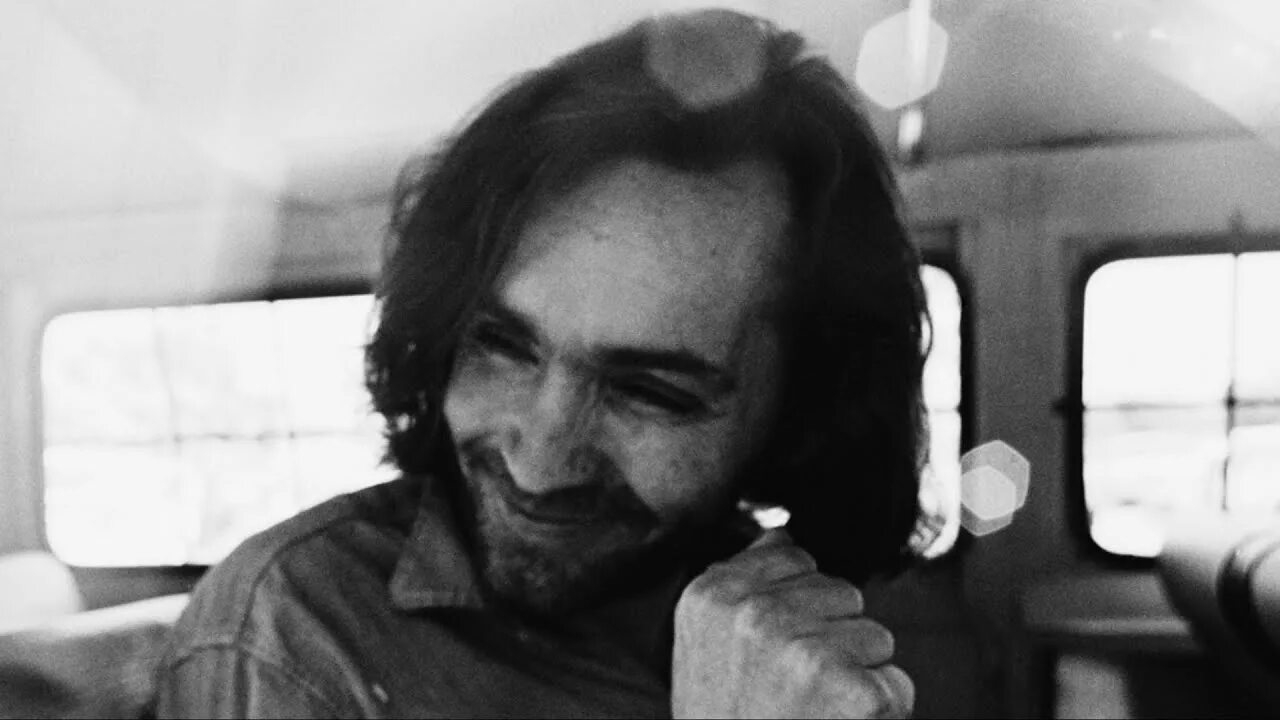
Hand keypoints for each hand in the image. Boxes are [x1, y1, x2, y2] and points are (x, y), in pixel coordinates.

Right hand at [671, 528, 913, 718]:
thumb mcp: (706, 645)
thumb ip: (744, 583)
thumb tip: (782, 533)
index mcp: (712, 595)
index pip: (794, 557)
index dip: (797, 606)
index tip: (772, 652)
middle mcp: (755, 614)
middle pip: (841, 593)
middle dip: (830, 638)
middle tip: (792, 692)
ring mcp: (805, 650)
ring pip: (875, 637)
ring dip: (856, 677)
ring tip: (813, 714)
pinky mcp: (854, 691)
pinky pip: (896, 683)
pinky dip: (880, 716)